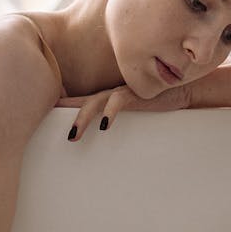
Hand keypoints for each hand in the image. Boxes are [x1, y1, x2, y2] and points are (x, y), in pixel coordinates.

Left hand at [58, 81, 194, 139]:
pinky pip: (118, 101)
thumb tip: (106, 141)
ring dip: (81, 118)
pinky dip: (110, 112)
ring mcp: (123, 91)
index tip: (45, 118)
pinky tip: (104, 126)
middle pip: (81, 102)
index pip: (80, 102)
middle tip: (54, 134)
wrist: (185, 90)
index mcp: (108, 99)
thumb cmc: (160, 105)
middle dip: (64, 115)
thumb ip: (120, 123)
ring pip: (95, 102)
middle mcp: (112, 93)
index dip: (62, 108)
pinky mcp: (136, 93)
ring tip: (72, 136)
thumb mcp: (136, 116)